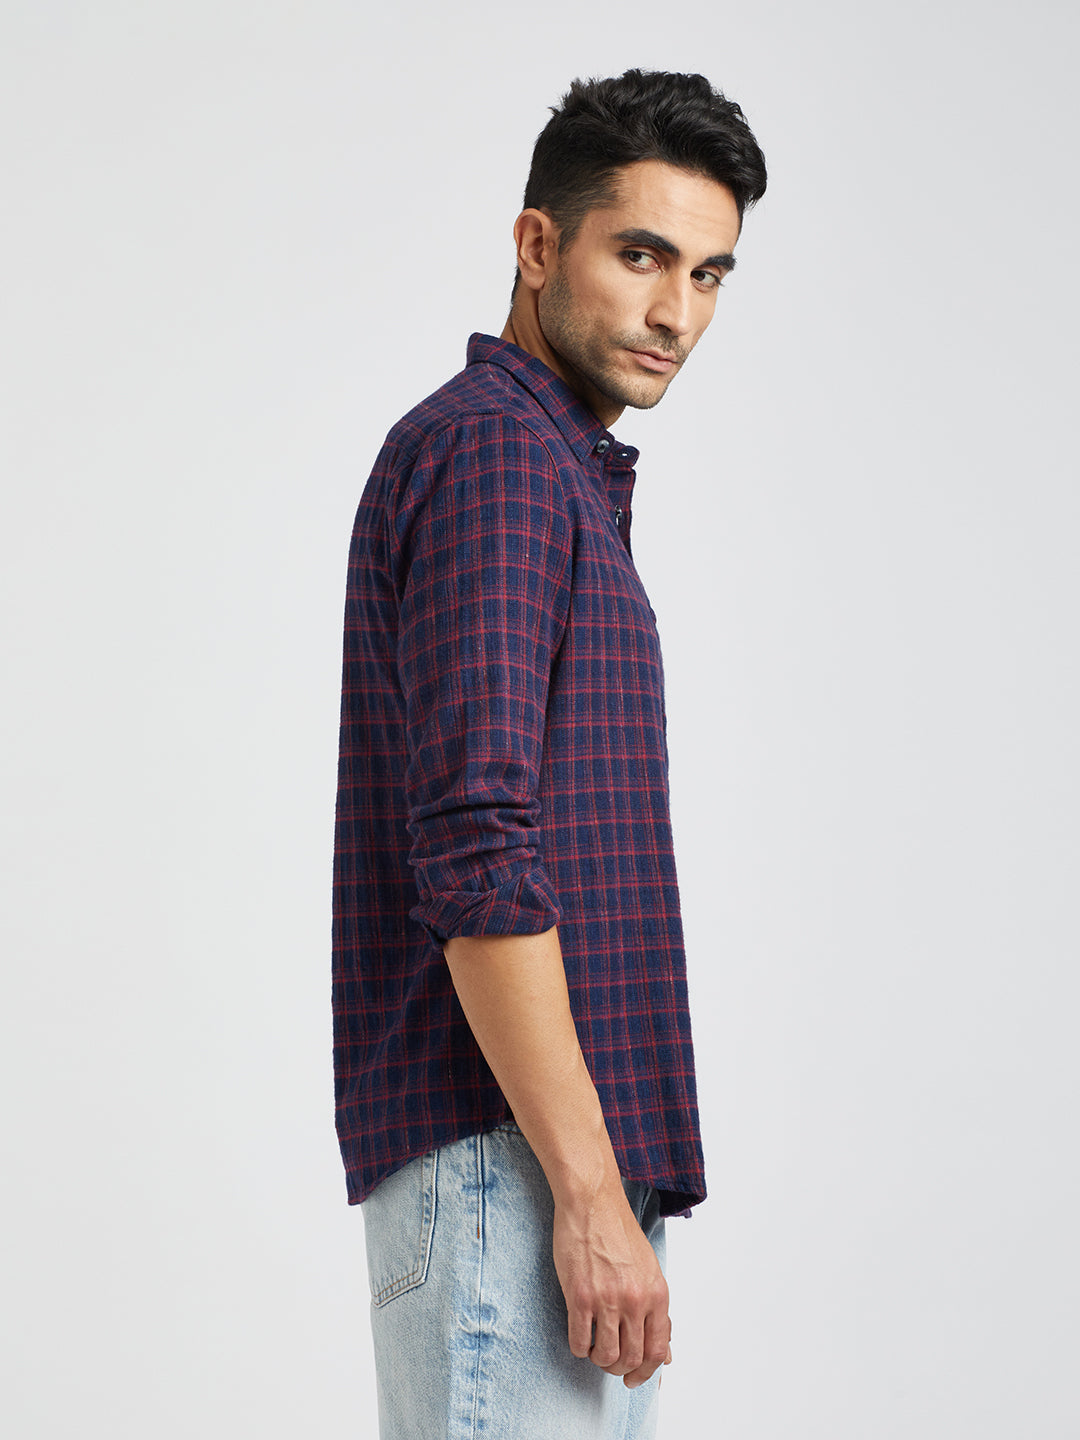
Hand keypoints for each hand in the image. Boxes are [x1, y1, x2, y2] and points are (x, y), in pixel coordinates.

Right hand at [552, 1184, 671, 1388]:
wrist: (592, 1202)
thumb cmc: (618, 1232)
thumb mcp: (649, 1270)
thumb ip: (657, 1312)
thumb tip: (665, 1352)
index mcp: (657, 1294)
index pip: (657, 1350)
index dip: (645, 1372)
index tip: (633, 1378)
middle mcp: (636, 1299)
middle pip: (632, 1358)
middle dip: (619, 1368)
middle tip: (609, 1361)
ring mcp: (608, 1298)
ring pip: (606, 1355)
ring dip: (599, 1359)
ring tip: (594, 1348)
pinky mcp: (580, 1295)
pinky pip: (580, 1340)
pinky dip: (579, 1347)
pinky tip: (580, 1335)